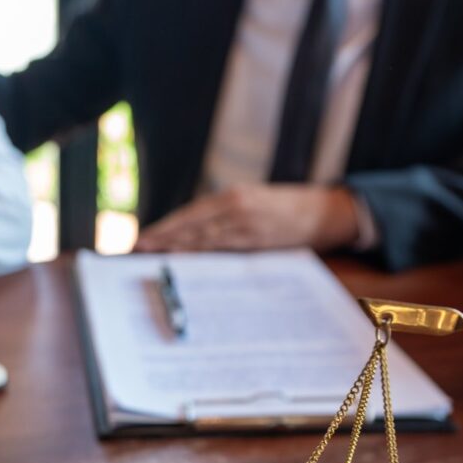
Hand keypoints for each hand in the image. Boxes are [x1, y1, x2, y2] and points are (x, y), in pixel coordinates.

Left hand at [134, 184, 362, 253]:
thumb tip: (192, 239)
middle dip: (163, 240)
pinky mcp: (259, 243)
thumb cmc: (285, 210)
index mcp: (233, 196)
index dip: (165, 227)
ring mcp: (247, 227)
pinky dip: (203, 260)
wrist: (325, 212)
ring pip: (204, 242)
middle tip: (137, 250)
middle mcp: (236, 208)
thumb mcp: (252, 205)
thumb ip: (225, 219)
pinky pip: (225, 253)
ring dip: (177, 251)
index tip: (143, 238)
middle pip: (191, 228)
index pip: (190, 214)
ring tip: (153, 259)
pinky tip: (187, 266)